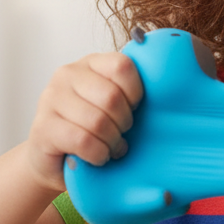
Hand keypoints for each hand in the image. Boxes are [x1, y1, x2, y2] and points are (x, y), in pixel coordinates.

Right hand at [25, 52, 143, 192]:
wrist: (53, 160)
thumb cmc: (93, 129)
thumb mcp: (111, 105)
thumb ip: (130, 92)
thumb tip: (180, 73)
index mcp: (91, 63)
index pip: (122, 66)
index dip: (135, 93)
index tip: (134, 109)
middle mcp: (67, 74)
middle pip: (111, 97)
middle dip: (124, 123)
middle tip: (122, 134)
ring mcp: (51, 99)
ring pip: (97, 121)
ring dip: (111, 142)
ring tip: (111, 148)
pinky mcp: (43, 127)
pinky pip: (82, 140)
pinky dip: (98, 154)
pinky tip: (98, 157)